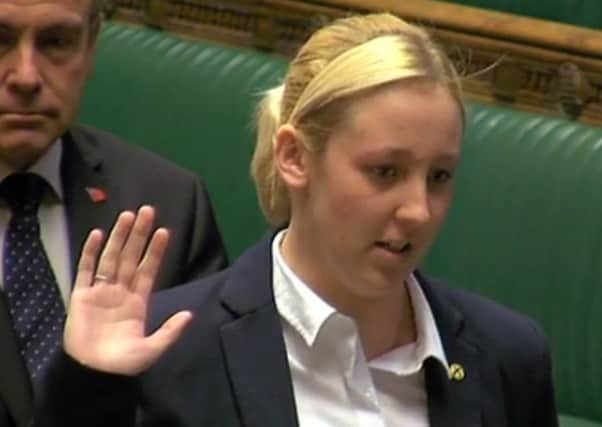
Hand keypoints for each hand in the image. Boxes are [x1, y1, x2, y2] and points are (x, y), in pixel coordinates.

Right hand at [64, 206, 192, 374]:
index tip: (164, 232)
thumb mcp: (153, 349)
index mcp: (138, 302)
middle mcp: (121, 291)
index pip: (148, 269)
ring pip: (111, 258)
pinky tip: (98, 234)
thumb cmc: (123, 363)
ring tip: (128, 215)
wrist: (93, 374)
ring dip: (119, 237)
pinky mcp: (81, 297)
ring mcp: (101, 292)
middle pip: (131, 257)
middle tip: (147, 210)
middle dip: (139, 234)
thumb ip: (170, 331)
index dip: (155, 251)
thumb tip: (190, 314)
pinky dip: (91, 252)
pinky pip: (86, 271)